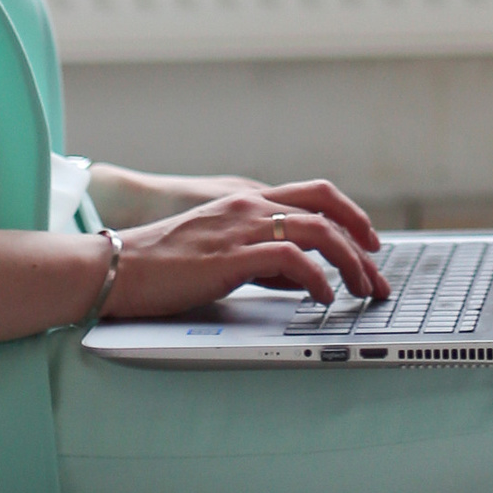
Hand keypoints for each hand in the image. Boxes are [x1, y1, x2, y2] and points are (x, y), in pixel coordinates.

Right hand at [99, 178, 388, 320]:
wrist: (115, 267)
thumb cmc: (160, 265)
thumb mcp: (218, 251)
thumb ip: (259, 255)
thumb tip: (300, 277)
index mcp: (246, 200)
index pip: (315, 194)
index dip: (350, 215)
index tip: (370, 244)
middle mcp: (249, 206)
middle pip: (327, 209)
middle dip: (361, 242)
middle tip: (378, 275)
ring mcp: (241, 227)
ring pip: (319, 232)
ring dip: (349, 263)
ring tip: (361, 290)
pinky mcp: (232, 256)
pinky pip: (293, 261)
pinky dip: (318, 279)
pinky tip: (325, 298)